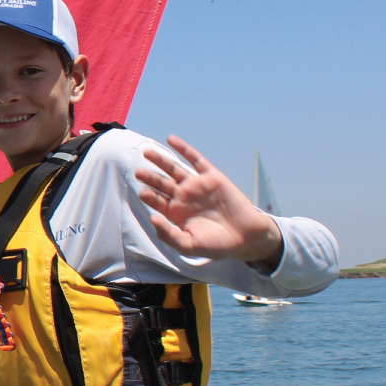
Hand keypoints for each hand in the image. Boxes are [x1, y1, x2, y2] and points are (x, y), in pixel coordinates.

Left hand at [135, 136, 283, 268]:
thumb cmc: (216, 245)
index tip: (143, 192)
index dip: (149, 195)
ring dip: (161, 160)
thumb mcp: (189, 245)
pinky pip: (195, 159)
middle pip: (161, 183)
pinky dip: (183, 149)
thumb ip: (169, 234)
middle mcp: (183, 197)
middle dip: (150, 177)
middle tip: (139, 172)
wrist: (246, 237)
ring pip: (174, 169)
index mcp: (175, 213)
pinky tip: (171, 139)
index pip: (157, 201)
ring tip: (147, 152)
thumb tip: (152, 218)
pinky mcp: (211, 177)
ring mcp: (196, 185)